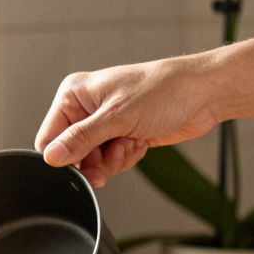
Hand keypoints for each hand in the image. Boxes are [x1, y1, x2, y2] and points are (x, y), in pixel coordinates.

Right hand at [36, 55, 223, 186]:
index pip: (50, 136)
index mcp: (75, 95)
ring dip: (112, 161)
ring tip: (130, 143)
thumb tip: (52, 157)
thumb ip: (81, 139)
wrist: (203, 94)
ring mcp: (104, 123)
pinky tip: (139, 142)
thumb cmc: (164, 90)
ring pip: (92, 161)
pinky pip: (110, 161)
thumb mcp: (117, 117)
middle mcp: (86, 108)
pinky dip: (125, 158)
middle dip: (94, 161)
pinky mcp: (121, 135)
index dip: (64, 155)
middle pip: (71, 153)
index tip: (83, 164)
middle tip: (114, 156)